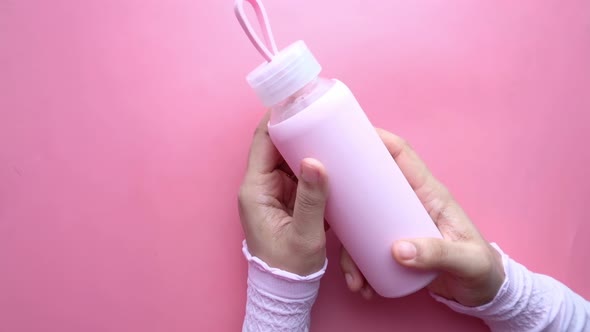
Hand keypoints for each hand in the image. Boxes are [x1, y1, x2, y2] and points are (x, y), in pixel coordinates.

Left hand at [238, 112, 328, 275]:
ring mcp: (274, 191)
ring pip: (288, 157)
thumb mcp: (305, 234)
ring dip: (307, 144)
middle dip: (298, 128)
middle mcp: (261, 185)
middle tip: (322, 112)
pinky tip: (331, 157)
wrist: (286, 288)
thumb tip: (316, 161)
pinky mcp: (286, 199)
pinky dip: (312, 164)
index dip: (278, 118)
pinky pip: (298, 173)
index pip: (263, 141)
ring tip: (331, 130)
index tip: (298, 99)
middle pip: (276, 144)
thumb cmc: (288, 266)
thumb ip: (312, 199)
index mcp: (256, 190)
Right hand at [340, 128, 504, 306]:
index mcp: (429, 193)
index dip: (377, 140)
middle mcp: (408, 203)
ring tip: (352, 275)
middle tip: (323, 196)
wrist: (483, 293)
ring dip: (349, 246)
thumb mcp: (466, 261)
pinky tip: (361, 284)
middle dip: (344, 189)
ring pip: (361, 221)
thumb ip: (437, 253)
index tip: (348, 135)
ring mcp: (397, 224)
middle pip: (370, 183)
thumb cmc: (480, 268)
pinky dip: (358, 265)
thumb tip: (398, 250)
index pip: (401, 155)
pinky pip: (365, 247)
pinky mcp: (391, 244)